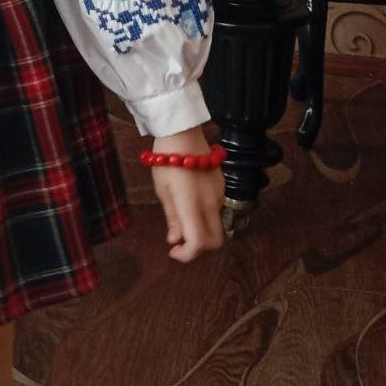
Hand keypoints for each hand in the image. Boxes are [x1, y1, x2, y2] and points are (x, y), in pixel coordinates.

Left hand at [150, 126, 225, 262]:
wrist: (182, 131)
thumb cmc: (166, 159)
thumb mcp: (163, 190)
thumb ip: (172, 218)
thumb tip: (176, 240)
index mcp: (193, 204)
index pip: (198, 242)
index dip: (187, 255)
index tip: (173, 251)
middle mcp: (211, 202)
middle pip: (216, 240)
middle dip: (199, 247)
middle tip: (180, 239)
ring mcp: (220, 194)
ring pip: (216, 225)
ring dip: (201, 230)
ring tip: (180, 217)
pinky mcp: (222, 186)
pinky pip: (216, 209)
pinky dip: (204, 215)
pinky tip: (190, 202)